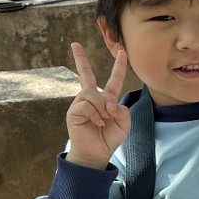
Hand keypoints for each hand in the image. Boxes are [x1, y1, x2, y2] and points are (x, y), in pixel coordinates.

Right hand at [65, 42, 129, 169]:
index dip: (119, 66)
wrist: (96, 153)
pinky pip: (86, 104)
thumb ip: (122, 110)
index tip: (122, 52)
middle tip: (74, 44)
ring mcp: (81, 103)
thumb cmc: (110, 138)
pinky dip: (95, 114)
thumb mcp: (124, 124)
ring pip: (92, 93)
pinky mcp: (73, 111)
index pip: (114, 79)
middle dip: (80, 59)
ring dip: (102, 107)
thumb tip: (109, 102)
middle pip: (86, 75)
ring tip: (104, 119)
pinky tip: (97, 123)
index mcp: (107, 99)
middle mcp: (92, 98)